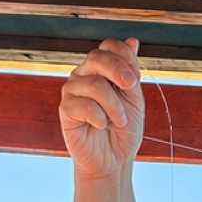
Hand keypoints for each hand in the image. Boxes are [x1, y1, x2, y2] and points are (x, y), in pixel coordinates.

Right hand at [59, 37, 144, 178]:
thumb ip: (131, 73)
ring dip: (115, 106)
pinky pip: (85, 106)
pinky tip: (100, 126)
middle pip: (97, 57)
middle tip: (131, 88)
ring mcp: (72, 91)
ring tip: (118, 121)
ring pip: (95, 85)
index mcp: (101, 70)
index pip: (108, 47)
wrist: (114, 160)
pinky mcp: (66, 109)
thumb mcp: (134, 100)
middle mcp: (84, 75)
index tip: (135, 78)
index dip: (124, 57)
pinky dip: (100, 119)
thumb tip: (132, 41)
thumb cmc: (123, 131)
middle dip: (118, 71)